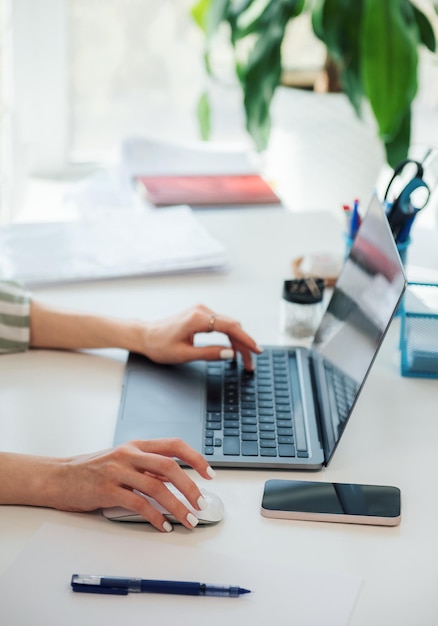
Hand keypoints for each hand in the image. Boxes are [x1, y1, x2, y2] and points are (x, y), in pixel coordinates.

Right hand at [50, 439, 215, 531]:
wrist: (59, 477)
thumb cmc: (92, 470)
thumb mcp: (123, 461)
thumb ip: (147, 468)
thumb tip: (177, 482)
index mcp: (137, 445)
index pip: (174, 445)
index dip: (195, 458)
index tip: (210, 473)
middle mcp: (129, 454)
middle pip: (169, 466)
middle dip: (190, 486)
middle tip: (201, 503)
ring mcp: (117, 470)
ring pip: (156, 487)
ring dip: (177, 506)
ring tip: (189, 520)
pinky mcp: (107, 490)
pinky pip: (138, 504)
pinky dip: (155, 517)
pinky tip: (163, 526)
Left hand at [138, 304, 261, 369]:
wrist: (145, 336)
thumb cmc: (159, 345)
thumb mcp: (184, 354)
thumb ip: (209, 354)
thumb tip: (230, 354)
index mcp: (197, 318)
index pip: (230, 327)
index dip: (246, 339)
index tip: (256, 350)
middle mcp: (202, 310)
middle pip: (232, 326)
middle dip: (244, 345)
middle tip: (250, 364)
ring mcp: (201, 311)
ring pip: (228, 325)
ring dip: (238, 342)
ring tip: (244, 360)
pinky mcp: (200, 314)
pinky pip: (221, 324)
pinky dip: (229, 337)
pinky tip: (233, 349)